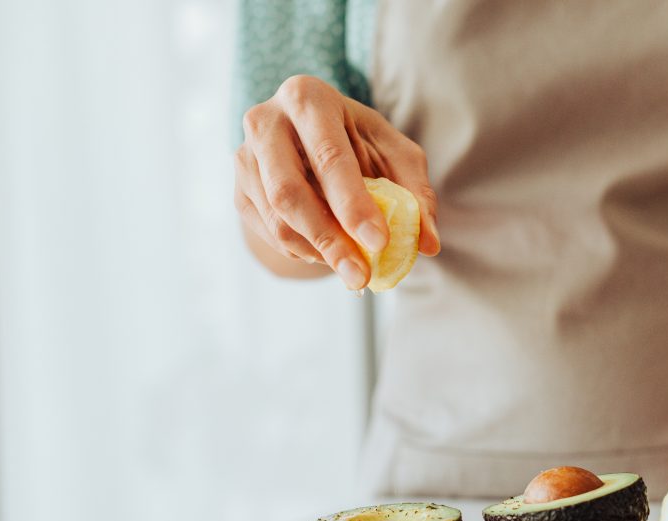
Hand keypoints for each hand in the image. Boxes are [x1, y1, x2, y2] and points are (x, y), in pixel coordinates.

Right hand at [234, 75, 440, 288]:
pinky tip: (329, 252)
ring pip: (277, 220)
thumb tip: (428, 243)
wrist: (310, 137)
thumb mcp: (395, 155)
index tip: (380, 244)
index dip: (354, 205)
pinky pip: (269, 234)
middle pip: (289, 193)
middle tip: (361, 277)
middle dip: (329, 240)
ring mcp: (244, 157)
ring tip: (353, 268)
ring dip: (318, 253)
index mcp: (307, 98)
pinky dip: (303, 252)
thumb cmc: (359, 143)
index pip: (330, 157)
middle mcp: (265, 121)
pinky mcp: (239, 190)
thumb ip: (415, 193)